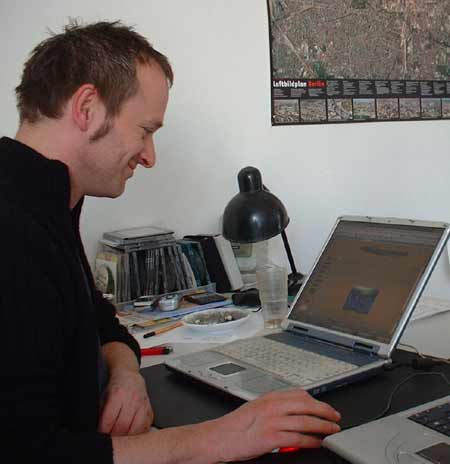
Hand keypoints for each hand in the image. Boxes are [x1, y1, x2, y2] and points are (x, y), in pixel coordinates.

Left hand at [98, 368, 153, 435]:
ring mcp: (142, 405)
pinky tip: (131, 433)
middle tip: (110, 438)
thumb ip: (102, 413)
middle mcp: (132, 399)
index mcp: (118, 394)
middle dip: (114, 436)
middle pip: (122, 427)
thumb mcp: (104, 396)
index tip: (101, 435)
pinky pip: (145, 427)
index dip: (103, 431)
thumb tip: (100, 430)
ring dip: (126, 437)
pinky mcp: (149, 410)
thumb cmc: (116, 386)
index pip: (109, 420)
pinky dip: (137, 434)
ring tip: (120, 437)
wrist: (130, 376)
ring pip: (135, 429)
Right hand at [211, 389, 340, 461]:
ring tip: (332, 432)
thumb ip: (275, 407)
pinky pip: (297, 438)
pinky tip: (317, 443)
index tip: (326, 407)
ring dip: (323, 427)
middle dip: (325, 412)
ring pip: (305, 421)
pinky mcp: (271, 437)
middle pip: (306, 405)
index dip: (317, 401)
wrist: (219, 437)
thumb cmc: (236, 426)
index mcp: (269, 397)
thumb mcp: (257, 409)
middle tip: (336, 419)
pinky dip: (311, 441)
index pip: (300, 394)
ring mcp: (272, 421)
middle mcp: (272, 406)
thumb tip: (295, 411)